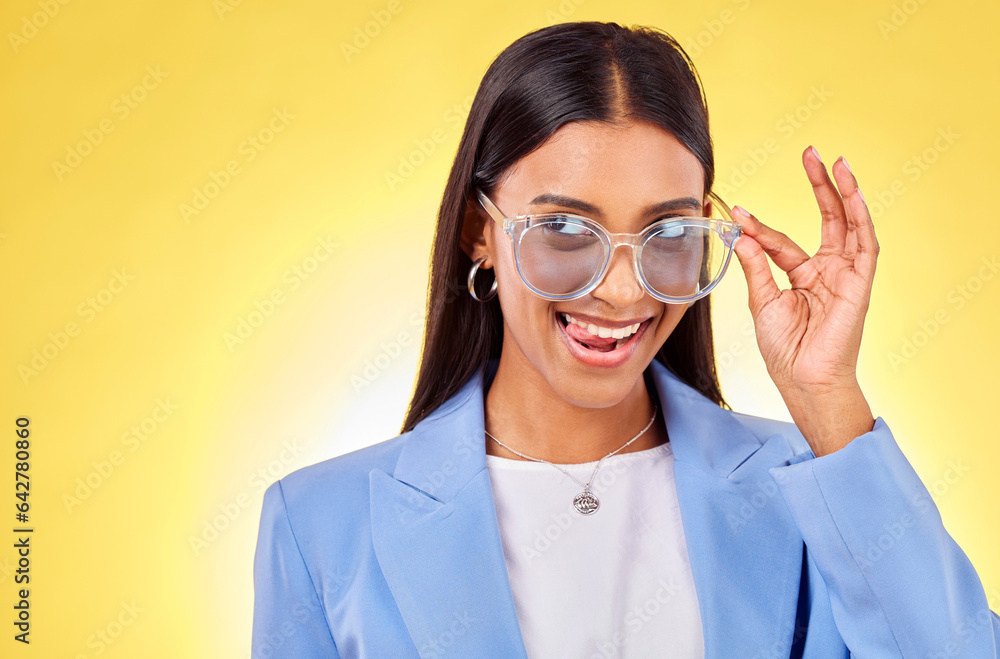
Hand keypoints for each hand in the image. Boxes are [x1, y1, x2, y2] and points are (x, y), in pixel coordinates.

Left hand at [731, 145, 876, 456]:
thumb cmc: (784, 348)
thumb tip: (741, 234)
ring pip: (850, 224)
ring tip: (835, 162)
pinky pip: (866, 245)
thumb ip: (756, 266)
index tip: (736, 211)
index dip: (759, 226)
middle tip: (810, 153)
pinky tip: (852, 193)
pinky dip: (860, 217)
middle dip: (820, 185)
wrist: (803, 378)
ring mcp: (845, 275)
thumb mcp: (762, 301)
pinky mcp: (860, 283)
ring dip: (844, 192)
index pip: (781, 241)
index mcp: (802, 275)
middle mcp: (827, 270)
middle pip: (827, 218)